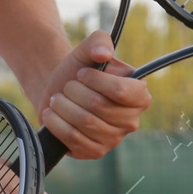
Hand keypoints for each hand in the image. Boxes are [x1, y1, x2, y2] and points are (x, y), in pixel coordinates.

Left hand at [39, 31, 150, 158]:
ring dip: (62, 106)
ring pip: (84, 122)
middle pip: (98, 106)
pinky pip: (73, 140)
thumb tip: (103, 53)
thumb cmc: (78, 70)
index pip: (122, 91)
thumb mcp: (88, 49)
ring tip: (57, 98)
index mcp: (140, 95)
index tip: (81, 73)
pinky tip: (52, 113)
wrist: (58, 91)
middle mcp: (131, 120)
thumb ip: (99, 42)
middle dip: (73, 91)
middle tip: (67, 87)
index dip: (95, 80)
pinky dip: (56, 123)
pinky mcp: (94, 152)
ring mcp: (114, 139)